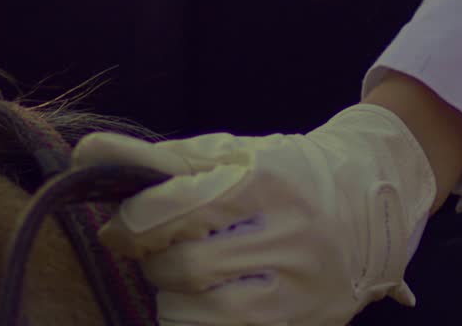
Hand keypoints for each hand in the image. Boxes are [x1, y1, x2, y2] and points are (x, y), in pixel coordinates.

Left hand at [72, 104, 436, 324]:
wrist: (373, 201)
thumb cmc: (289, 172)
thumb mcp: (236, 152)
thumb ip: (164, 158)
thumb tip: (87, 154)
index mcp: (269, 184)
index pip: (177, 209)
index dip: (134, 220)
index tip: (122, 225)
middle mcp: (291, 239)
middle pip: (184, 267)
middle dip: (152, 260)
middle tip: (156, 248)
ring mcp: (302, 291)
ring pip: (199, 315)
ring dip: (173, 297)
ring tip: (186, 275)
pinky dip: (199, 321)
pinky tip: (208, 299)